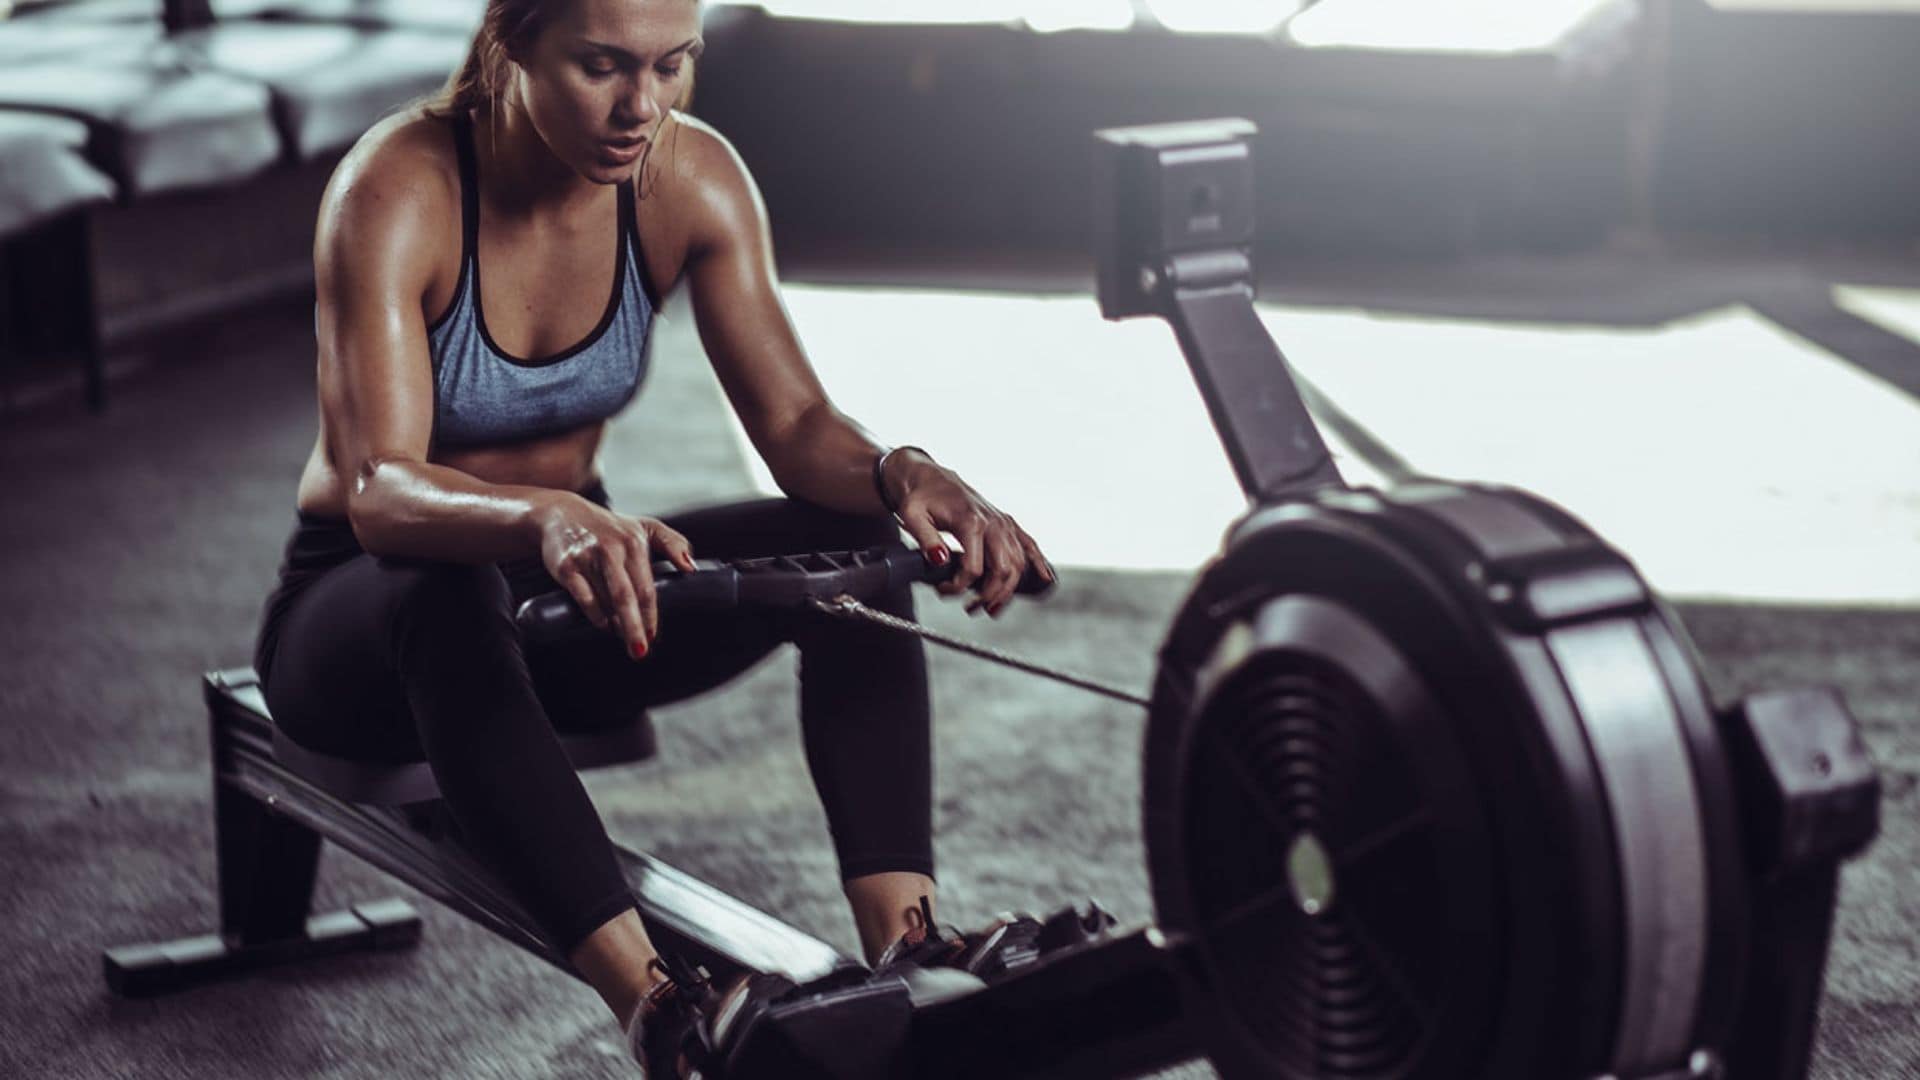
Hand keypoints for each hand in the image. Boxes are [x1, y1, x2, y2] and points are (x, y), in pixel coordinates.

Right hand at [531, 492, 694, 658]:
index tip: (652, 635)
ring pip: (605, 600)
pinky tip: (604, 624)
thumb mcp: (645, 526)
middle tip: (640, 651)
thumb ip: (673, 544)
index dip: (650, 615)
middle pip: (625, 597)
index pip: (646, 587)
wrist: (561, 514)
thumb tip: (691, 568)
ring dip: (615, 623)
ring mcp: (587, 558)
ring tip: (622, 636)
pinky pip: (583, 598)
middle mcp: (611, 550)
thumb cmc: (609, 526)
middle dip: (634, 626)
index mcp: (633, 542)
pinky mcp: (566, 567)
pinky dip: (595, 616)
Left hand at [884, 454, 1054, 616]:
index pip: (973, 568)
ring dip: (1008, 590)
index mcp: (971, 521)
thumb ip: (926, 540)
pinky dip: (1038, 562)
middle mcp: (993, 522)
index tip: (942, 590)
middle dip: (988, 596)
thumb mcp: (913, 517)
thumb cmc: (920, 496)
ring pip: (1017, 564)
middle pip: (1002, 570)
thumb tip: (940, 561)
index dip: (958, 587)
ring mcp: (1003, 522)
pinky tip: (1045, 578)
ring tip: (992, 608)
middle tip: (971, 609)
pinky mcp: (1006, 522)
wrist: (928, 476)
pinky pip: (1029, 544)